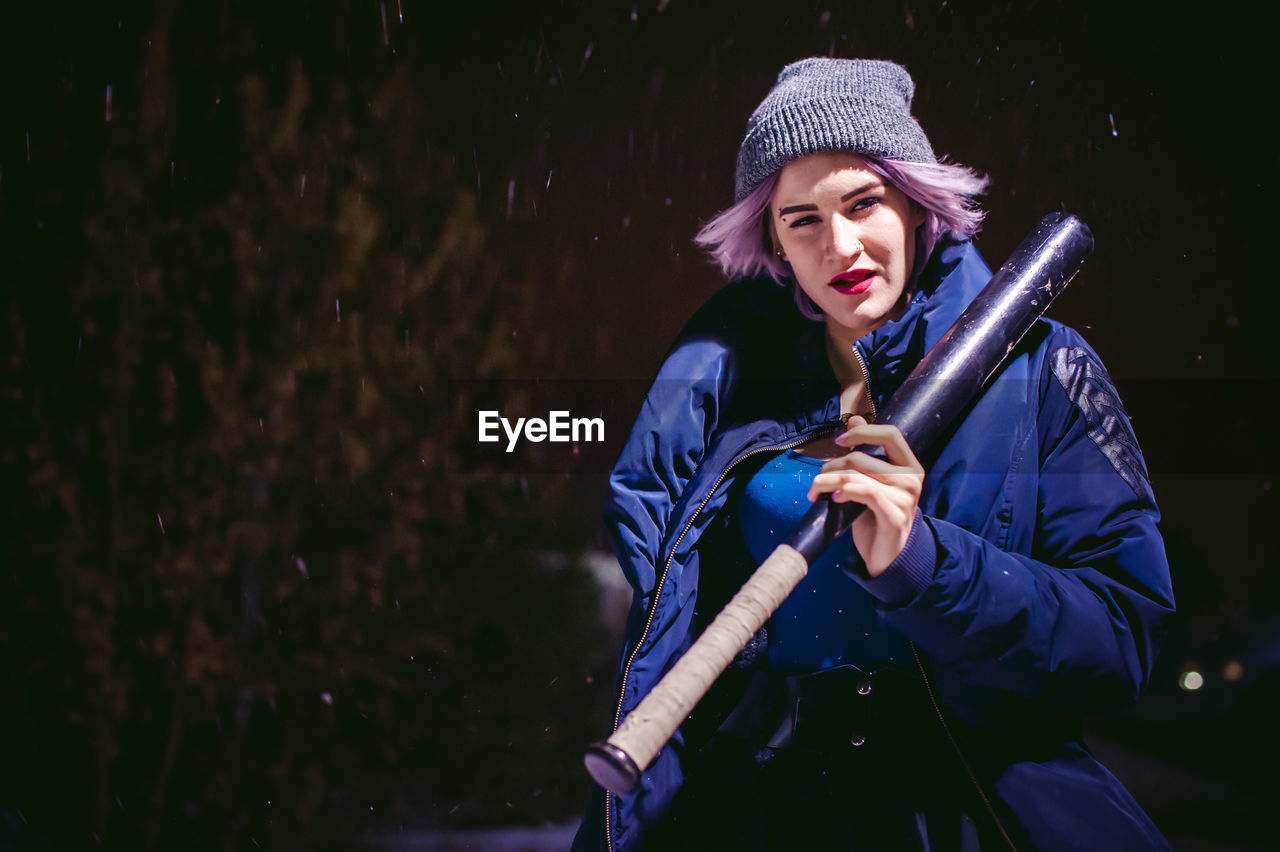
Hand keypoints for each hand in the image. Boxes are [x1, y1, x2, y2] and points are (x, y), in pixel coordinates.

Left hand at [806, 416, 924, 576]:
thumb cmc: (877, 515)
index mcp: (910, 464)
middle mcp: (913, 478)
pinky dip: (844, 492)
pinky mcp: (895, 516)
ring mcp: (906, 498)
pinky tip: (833, 498)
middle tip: (818, 477)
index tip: (839, 441)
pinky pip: (865, 493)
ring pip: (857, 476)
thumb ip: (866, 452)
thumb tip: (853, 419)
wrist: (888, 555)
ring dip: (827, 480)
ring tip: (815, 490)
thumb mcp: (871, 480)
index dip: (863, 431)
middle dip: (832, 465)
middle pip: (862, 458)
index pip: (890, 434)